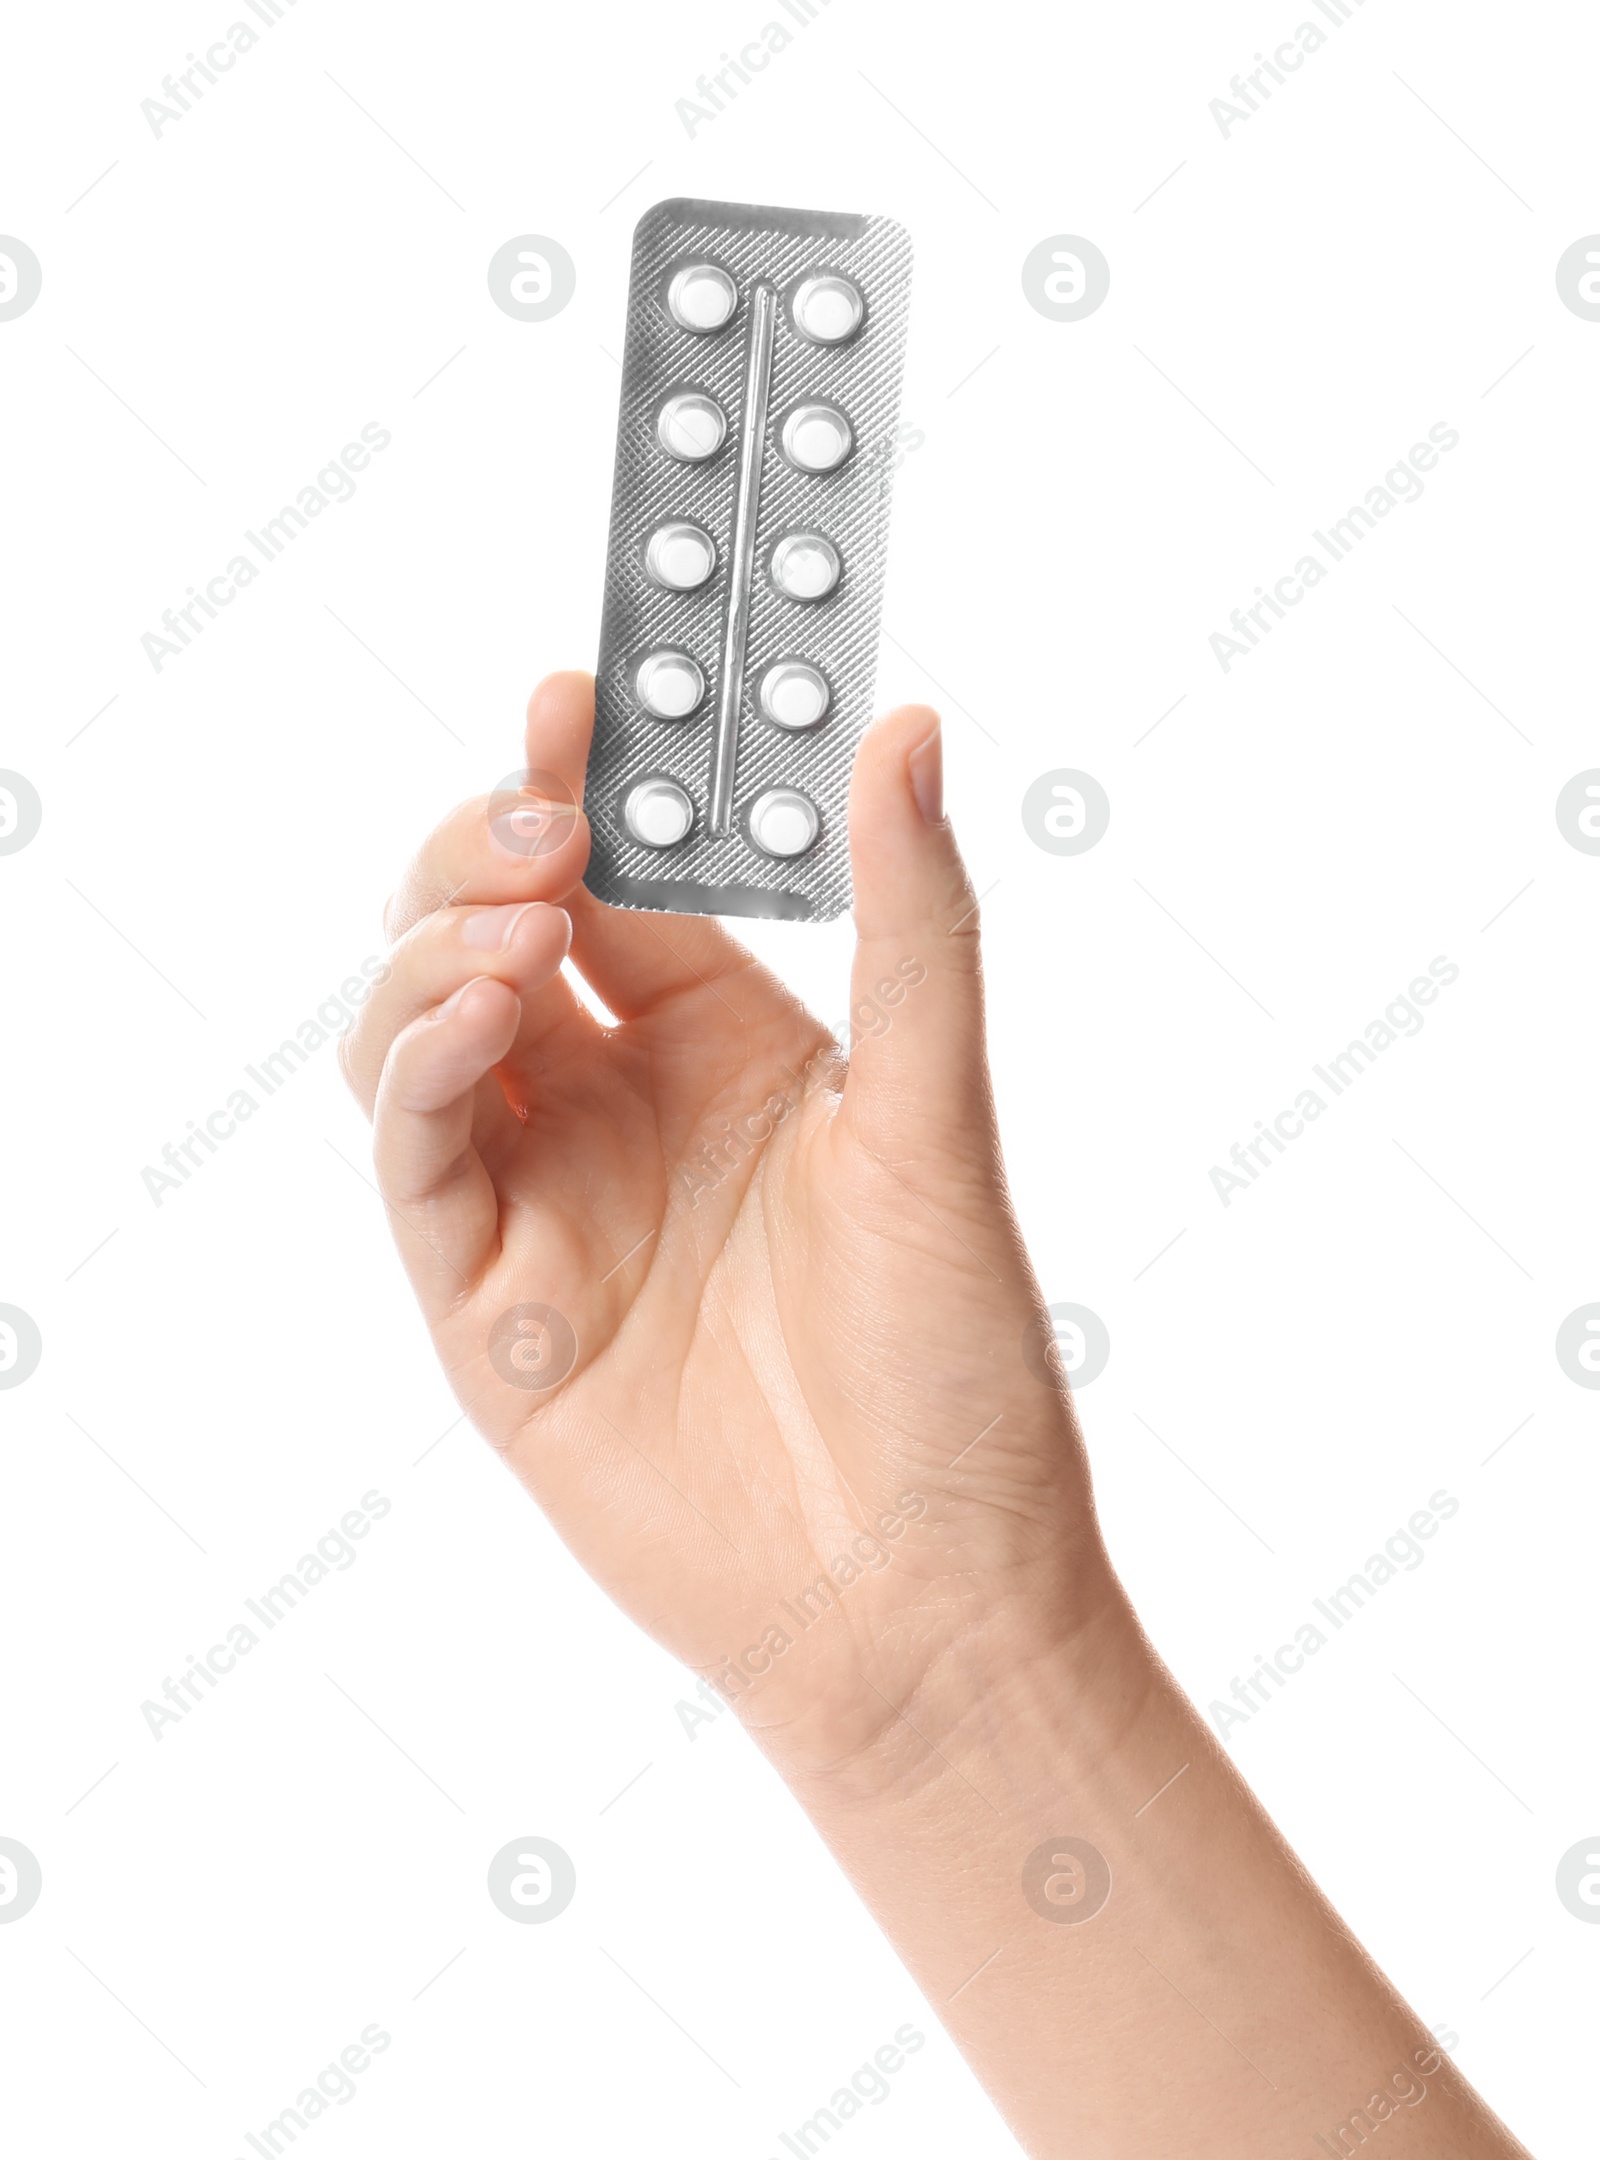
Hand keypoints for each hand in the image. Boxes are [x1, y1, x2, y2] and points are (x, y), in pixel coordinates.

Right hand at [342, 671, 1109, 1781]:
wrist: (916, 1594)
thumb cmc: (952, 1365)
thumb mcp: (933, 1116)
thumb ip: (913, 924)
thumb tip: (908, 733)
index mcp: (724, 1045)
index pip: (624, 877)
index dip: (591, 782)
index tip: (577, 694)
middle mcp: (619, 1106)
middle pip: (493, 927)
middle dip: (496, 846)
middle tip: (543, 809)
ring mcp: (544, 1199)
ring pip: (421, 1026)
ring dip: (444, 946)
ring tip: (523, 923)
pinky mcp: (485, 1301)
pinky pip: (417, 1154)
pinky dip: (420, 1067)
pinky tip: (479, 1015)